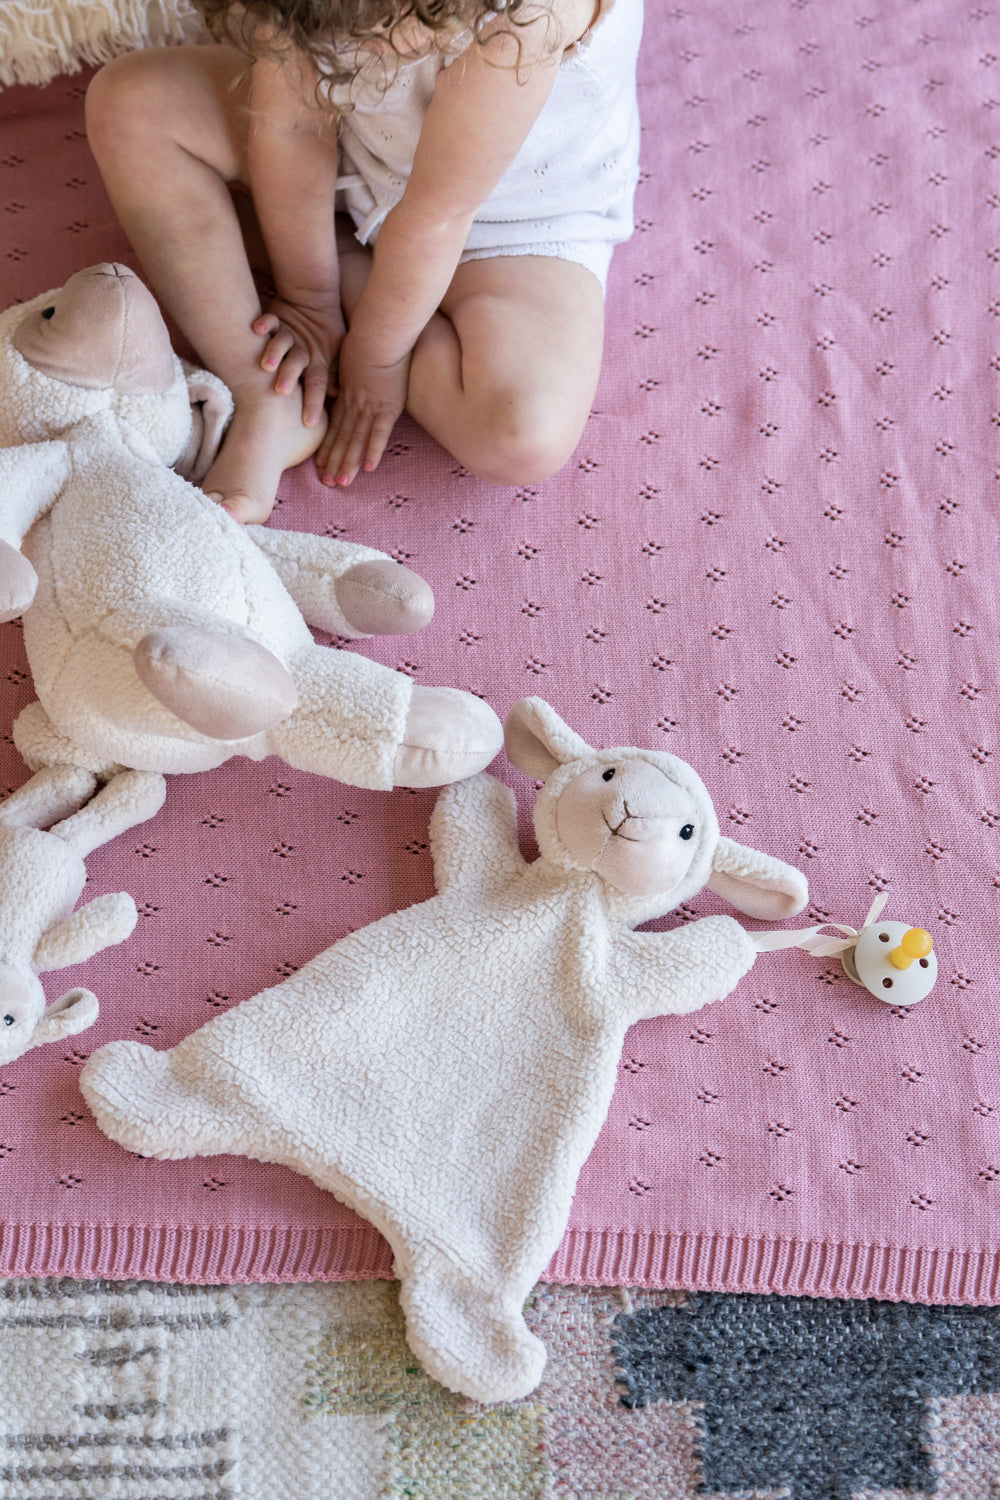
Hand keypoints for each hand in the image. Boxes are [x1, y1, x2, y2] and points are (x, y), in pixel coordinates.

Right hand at [251, 296, 344, 427]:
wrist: (315, 299)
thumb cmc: (323, 335)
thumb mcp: (331, 355)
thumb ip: (331, 374)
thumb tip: (336, 395)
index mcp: (317, 361)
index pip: (317, 384)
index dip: (314, 402)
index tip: (309, 423)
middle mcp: (302, 350)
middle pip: (297, 364)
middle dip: (289, 377)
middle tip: (282, 391)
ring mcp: (288, 334)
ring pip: (281, 344)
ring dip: (274, 353)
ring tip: (266, 365)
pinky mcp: (276, 319)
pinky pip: (270, 320)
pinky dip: (264, 323)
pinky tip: (256, 329)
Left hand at [316, 332, 409, 485]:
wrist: (379, 332)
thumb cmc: (367, 339)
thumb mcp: (351, 358)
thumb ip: (348, 375)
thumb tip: (346, 381)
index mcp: (348, 394)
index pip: (335, 426)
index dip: (328, 446)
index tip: (320, 464)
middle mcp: (356, 404)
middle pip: (343, 437)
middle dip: (335, 460)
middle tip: (327, 482)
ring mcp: (371, 407)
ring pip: (357, 439)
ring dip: (350, 462)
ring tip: (342, 482)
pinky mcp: (387, 406)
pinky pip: (379, 433)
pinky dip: (373, 450)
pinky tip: (369, 467)